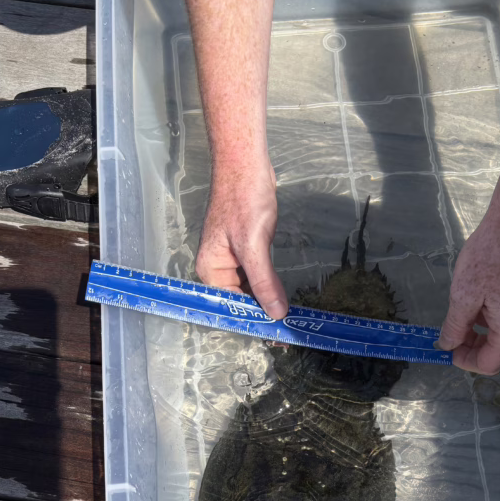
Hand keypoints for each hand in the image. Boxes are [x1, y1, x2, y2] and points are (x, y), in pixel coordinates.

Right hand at [196, 159, 288, 319]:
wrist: (245, 164)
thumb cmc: (244, 200)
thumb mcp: (254, 245)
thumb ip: (264, 282)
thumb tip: (276, 314)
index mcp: (210, 270)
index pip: (231, 305)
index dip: (253, 320)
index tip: (277, 335)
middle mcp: (217, 268)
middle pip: (240, 299)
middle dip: (262, 312)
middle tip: (288, 332)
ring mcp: (232, 259)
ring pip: (250, 288)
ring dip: (267, 299)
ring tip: (289, 319)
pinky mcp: (245, 249)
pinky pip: (256, 274)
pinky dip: (268, 284)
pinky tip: (282, 295)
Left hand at [438, 204, 499, 373]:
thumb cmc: (490, 255)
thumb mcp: (463, 295)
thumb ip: (455, 326)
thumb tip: (447, 345)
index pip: (490, 364)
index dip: (466, 361)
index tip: (448, 350)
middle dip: (476, 347)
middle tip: (453, 334)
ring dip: (487, 333)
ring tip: (466, 315)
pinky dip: (499, 318)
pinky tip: (484, 301)